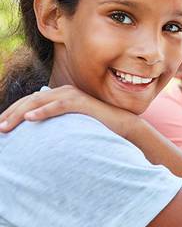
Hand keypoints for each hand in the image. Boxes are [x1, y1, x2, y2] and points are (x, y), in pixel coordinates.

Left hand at [0, 85, 137, 138]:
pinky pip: (59, 105)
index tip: (0, 126)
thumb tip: (40, 134)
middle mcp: (64, 92)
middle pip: (31, 100)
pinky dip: (43, 110)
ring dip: (21, 113)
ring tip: (7, 125)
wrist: (124, 128)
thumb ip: (58, 124)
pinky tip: (30, 118)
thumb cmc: (98, 129)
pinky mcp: (82, 102)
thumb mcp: (73, 125)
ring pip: (40, 101)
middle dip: (12, 114)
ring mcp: (73, 95)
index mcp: (60, 96)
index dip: (13, 112)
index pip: (30, 102)